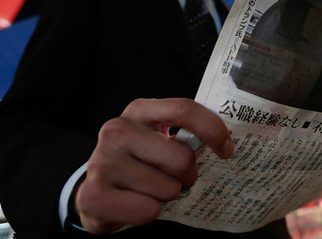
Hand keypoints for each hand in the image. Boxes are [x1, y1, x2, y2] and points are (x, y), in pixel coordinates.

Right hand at [74, 98, 233, 233]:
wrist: (95, 189)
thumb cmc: (137, 161)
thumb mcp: (157, 137)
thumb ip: (185, 132)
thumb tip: (227, 140)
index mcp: (139, 110)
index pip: (183, 109)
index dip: (212, 130)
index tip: (227, 149)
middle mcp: (117, 130)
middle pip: (181, 158)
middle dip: (188, 176)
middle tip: (177, 179)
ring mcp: (103, 162)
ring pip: (167, 188)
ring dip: (167, 196)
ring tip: (149, 190)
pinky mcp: (94, 194)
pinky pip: (148, 211)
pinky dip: (149, 213)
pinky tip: (134, 204)